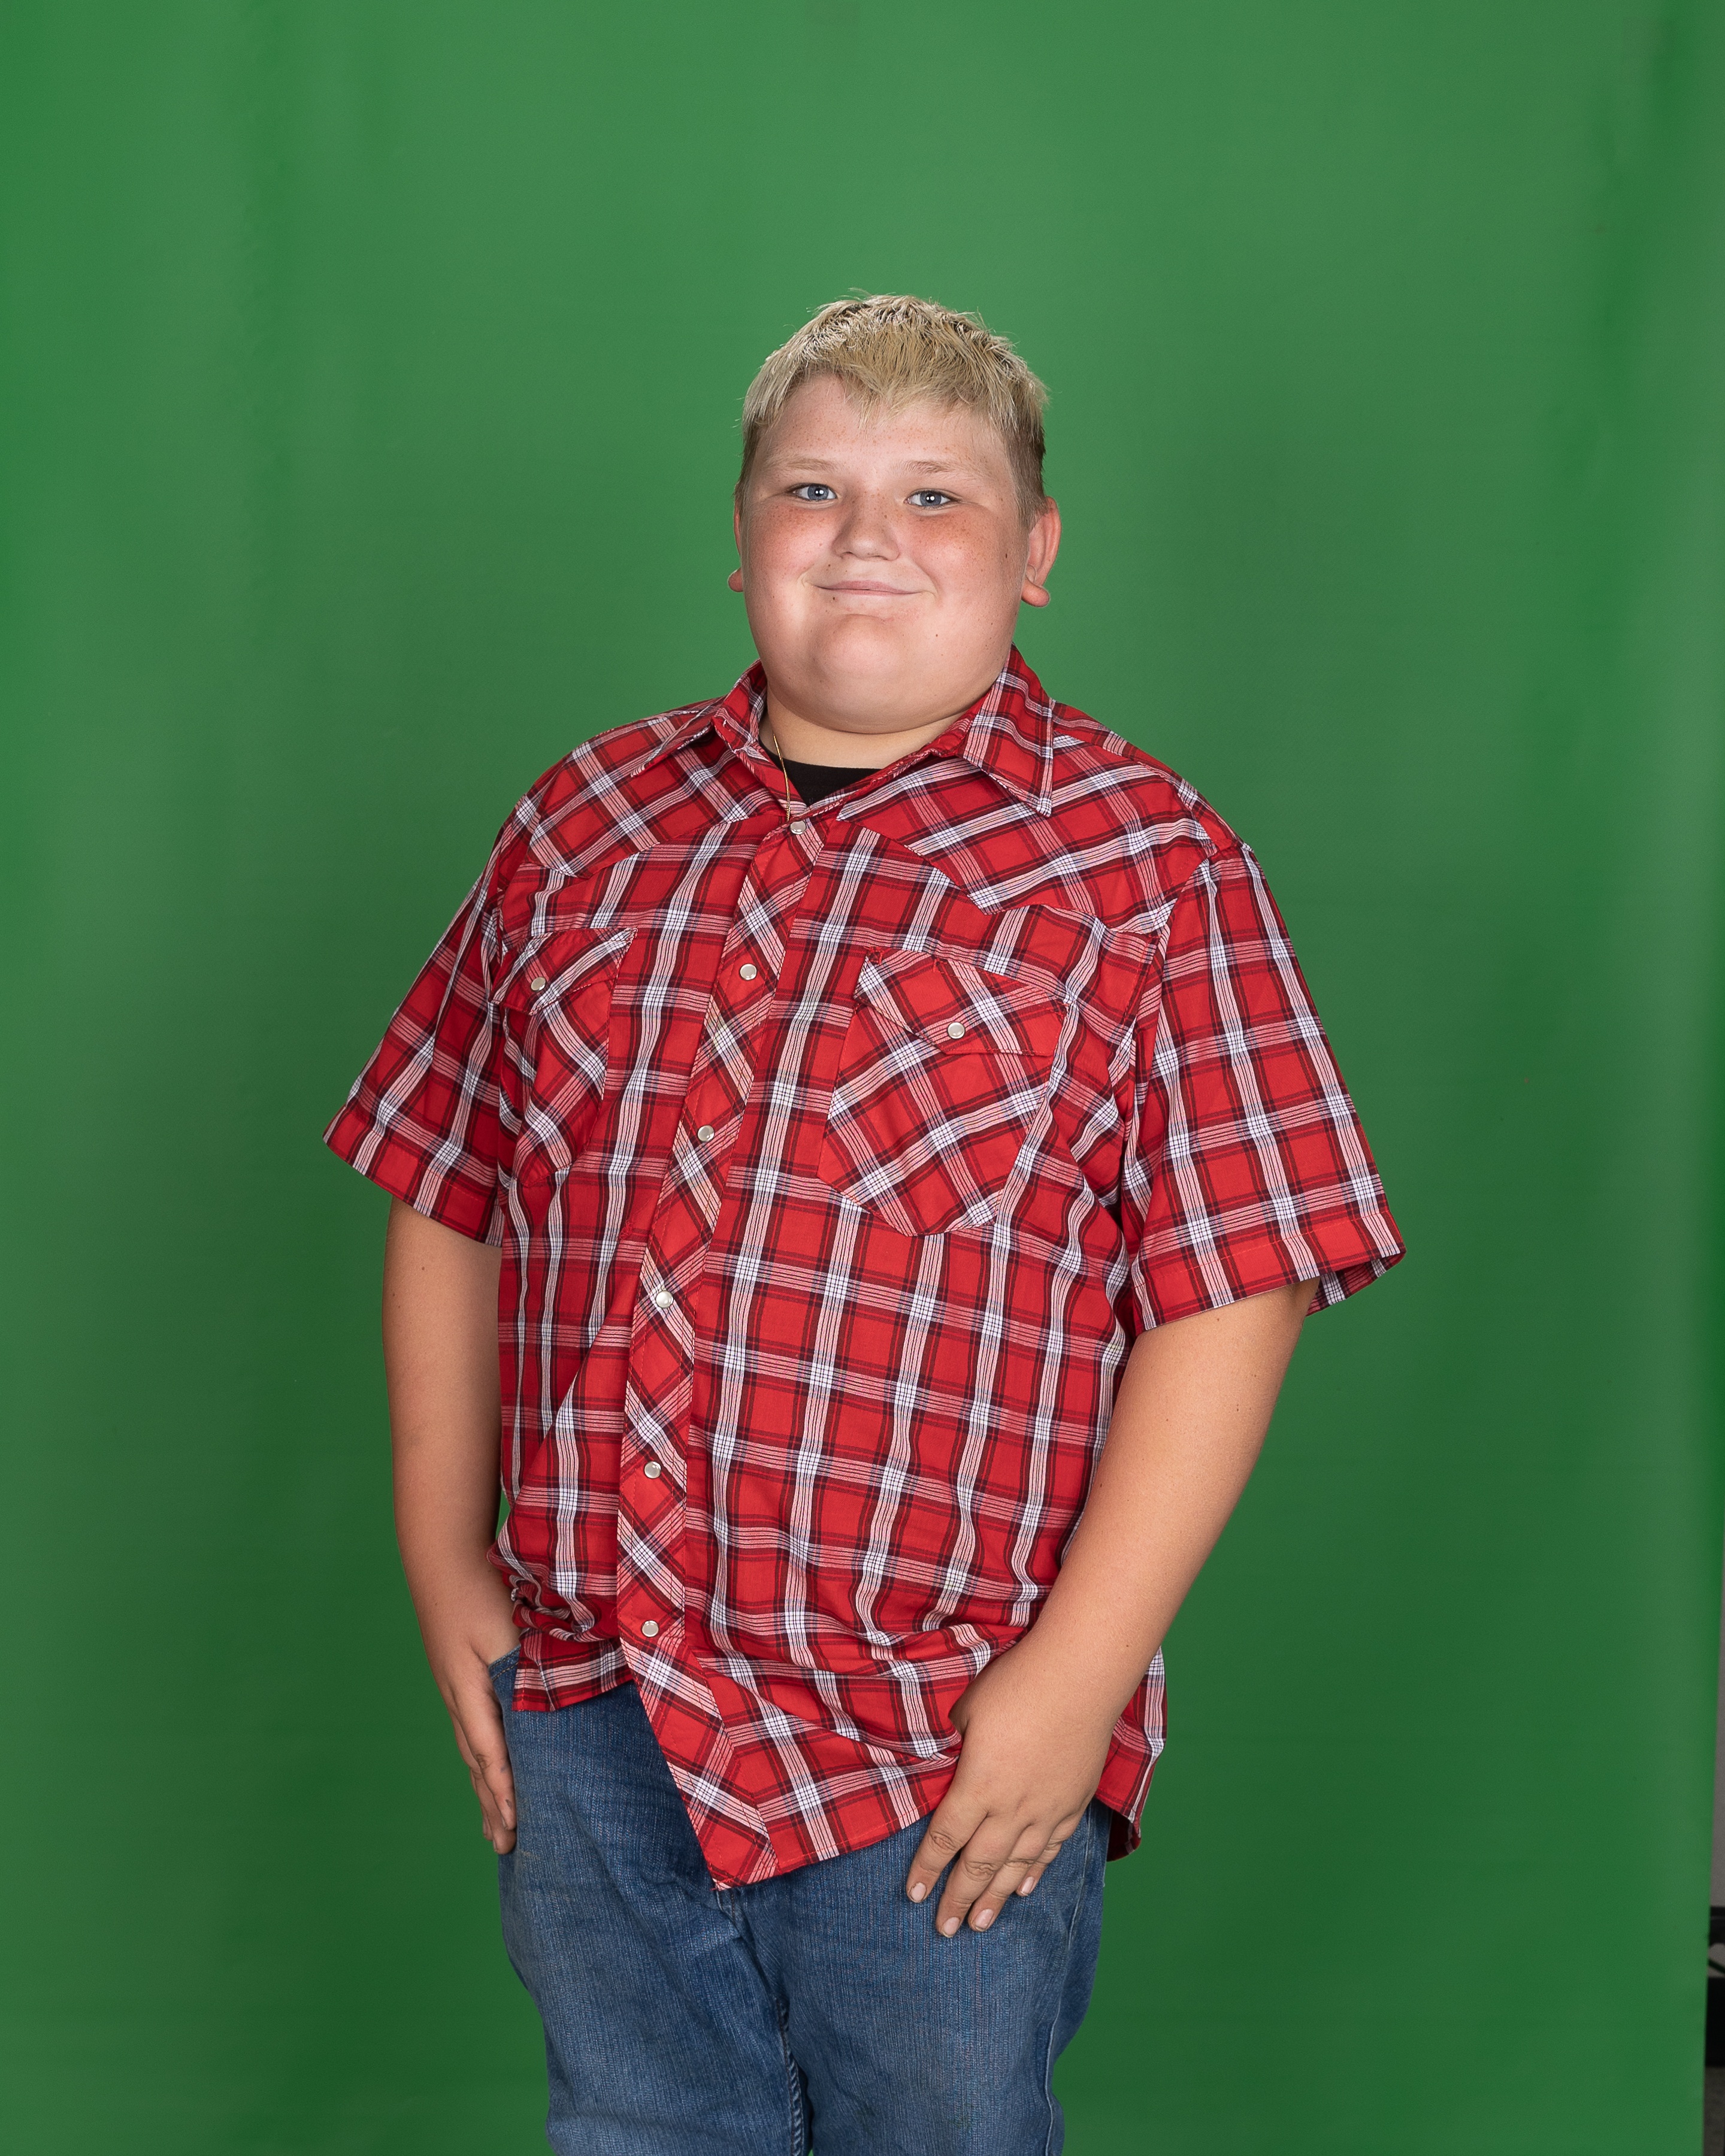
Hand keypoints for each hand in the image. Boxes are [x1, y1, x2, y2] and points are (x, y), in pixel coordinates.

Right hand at [418, 1567, 520, 1853]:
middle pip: (479, 1763)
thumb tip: (548, 1703)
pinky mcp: (459, 1681)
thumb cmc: (481, 1588)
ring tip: (496, 1831)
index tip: (517, 1825)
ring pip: (473, 1752)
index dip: (505, 1790)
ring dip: (487, 1791)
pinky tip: (489, 1775)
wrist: (444, 1558)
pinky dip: (483, 1763)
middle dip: (494, 1806)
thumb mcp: (506, 1628)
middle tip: (507, 1848)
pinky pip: (473, 1732)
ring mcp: (456, 1691)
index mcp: (470, 1689)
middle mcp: (458, 1698)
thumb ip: (524, 1668)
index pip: (491, 1752)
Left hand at [905, 1637, 1118, 1935]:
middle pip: (979, 1864)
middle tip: (945, 1929)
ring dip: (995, 1898)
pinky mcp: (1073, 1803)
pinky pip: (1050, 1848)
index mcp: (977, 1786)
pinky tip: (1024, 1888)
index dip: (927, 1870)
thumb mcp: (967, 1711)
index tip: (912, 1895)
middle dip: (958, 1899)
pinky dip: (1035, 1872)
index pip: (944, 1839)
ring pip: (1016, 1867)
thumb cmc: (1016, 1684)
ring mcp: (1046, 1810)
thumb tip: (947, 1768)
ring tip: (980, 1925)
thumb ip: (955, 1749)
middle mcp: (1011, 1809)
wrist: (1079, 1677)